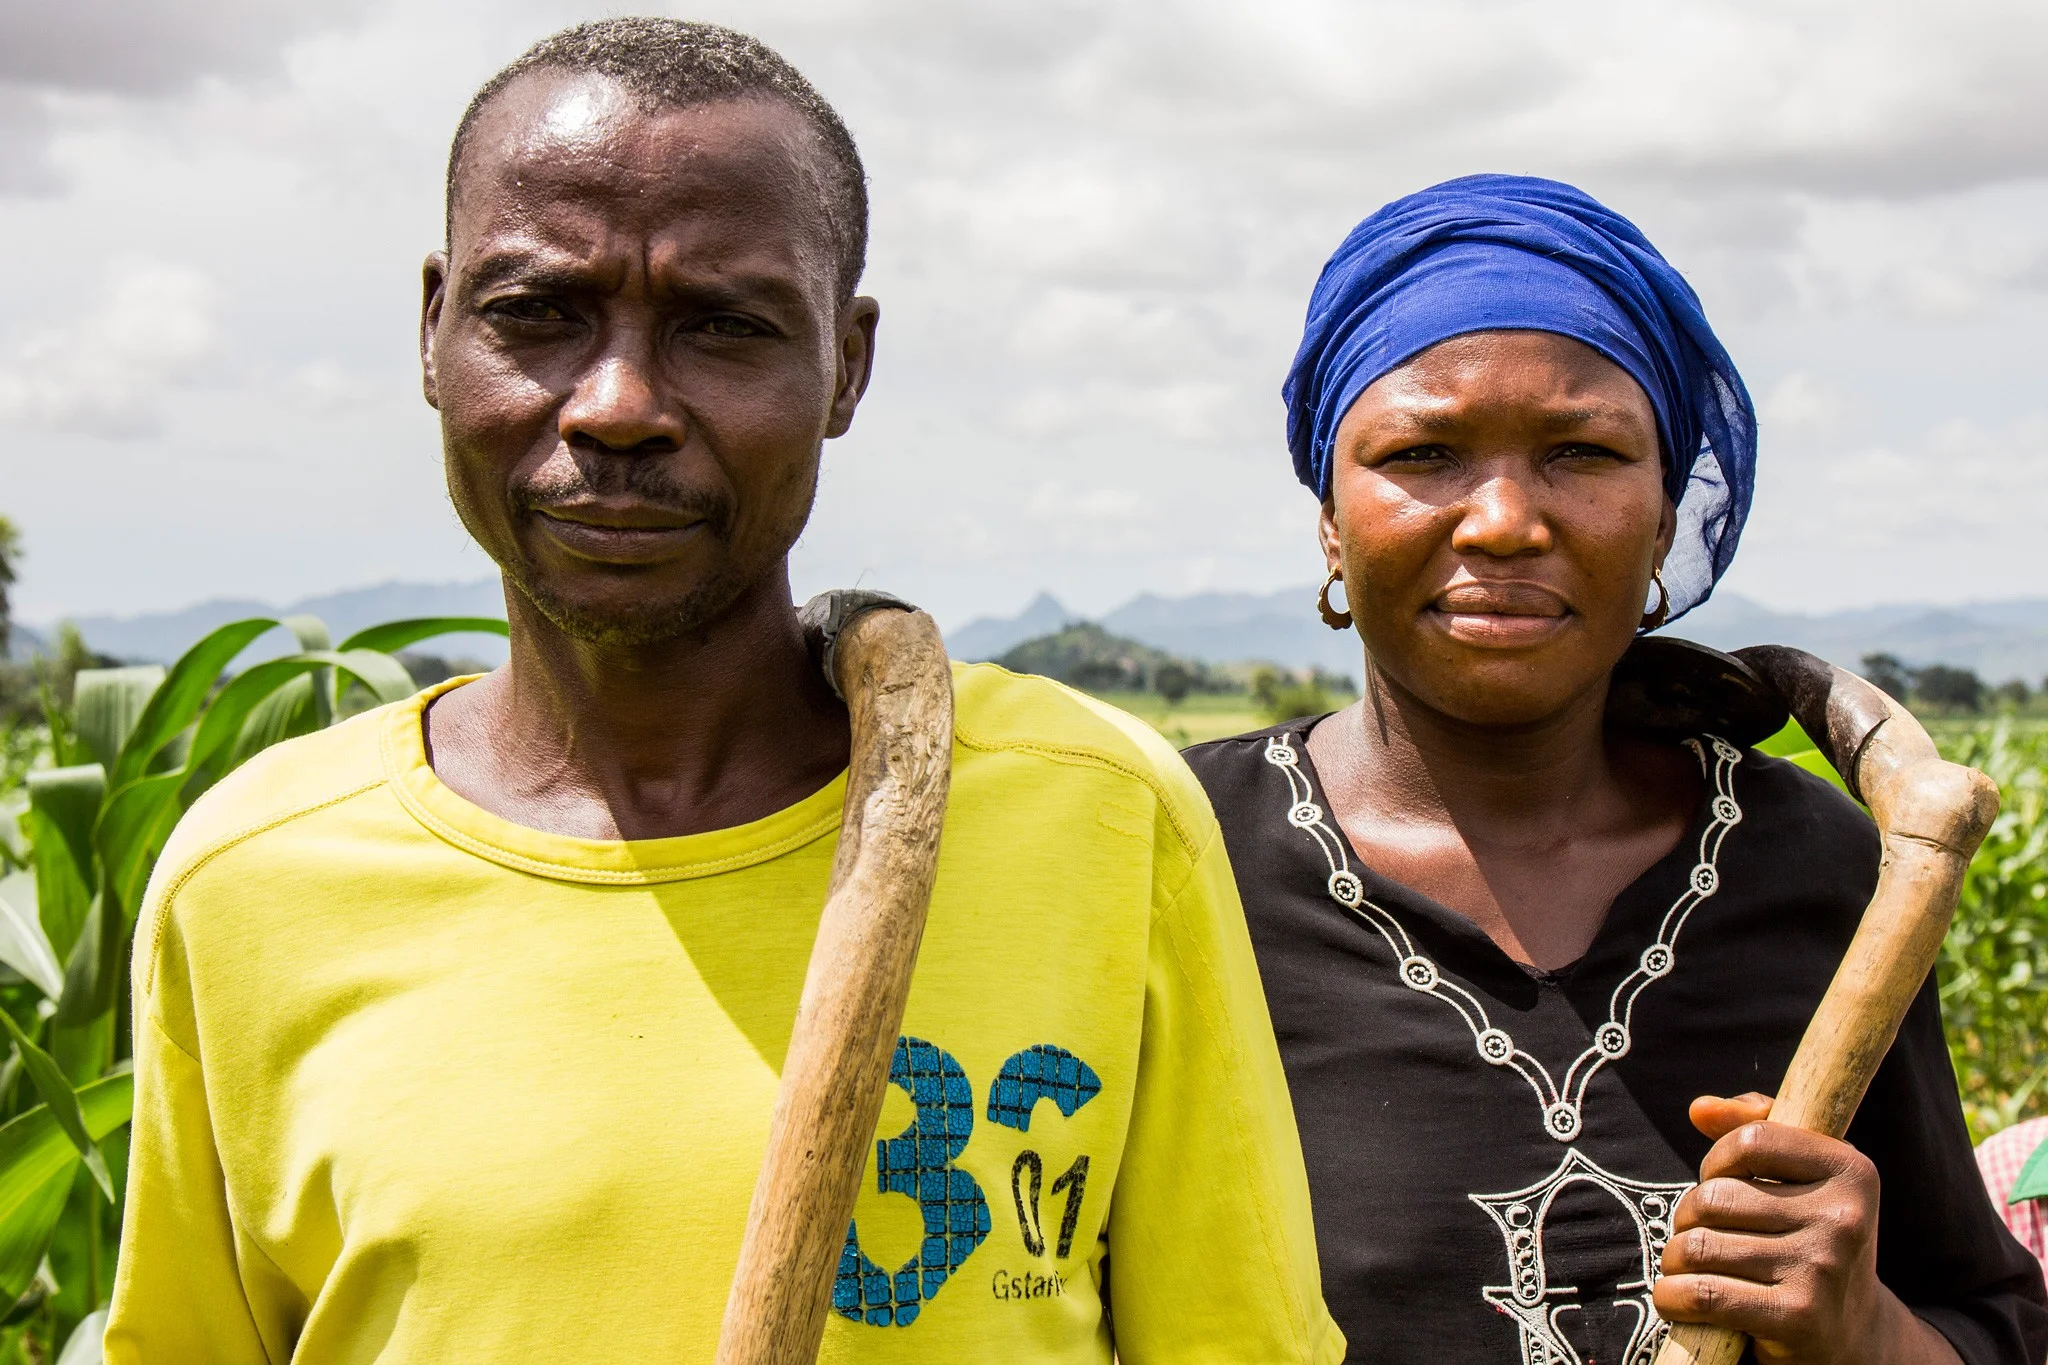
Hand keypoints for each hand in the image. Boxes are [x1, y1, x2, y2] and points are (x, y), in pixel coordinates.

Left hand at [1652, 1093, 1959, 1364]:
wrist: (1854, 1335)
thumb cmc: (1809, 1240)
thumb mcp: (1801, 1177)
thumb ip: (1754, 1126)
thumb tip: (1700, 1109)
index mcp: (1851, 1171)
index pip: (1751, 1139)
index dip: (1717, 1160)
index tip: (1721, 1182)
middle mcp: (1844, 1219)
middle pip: (1715, 1196)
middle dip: (1689, 1218)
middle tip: (1702, 1236)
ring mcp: (1822, 1270)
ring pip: (1700, 1246)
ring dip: (1676, 1260)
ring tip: (1690, 1268)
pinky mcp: (1797, 1318)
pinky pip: (1702, 1294)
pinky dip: (1673, 1297)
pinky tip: (1677, 1299)